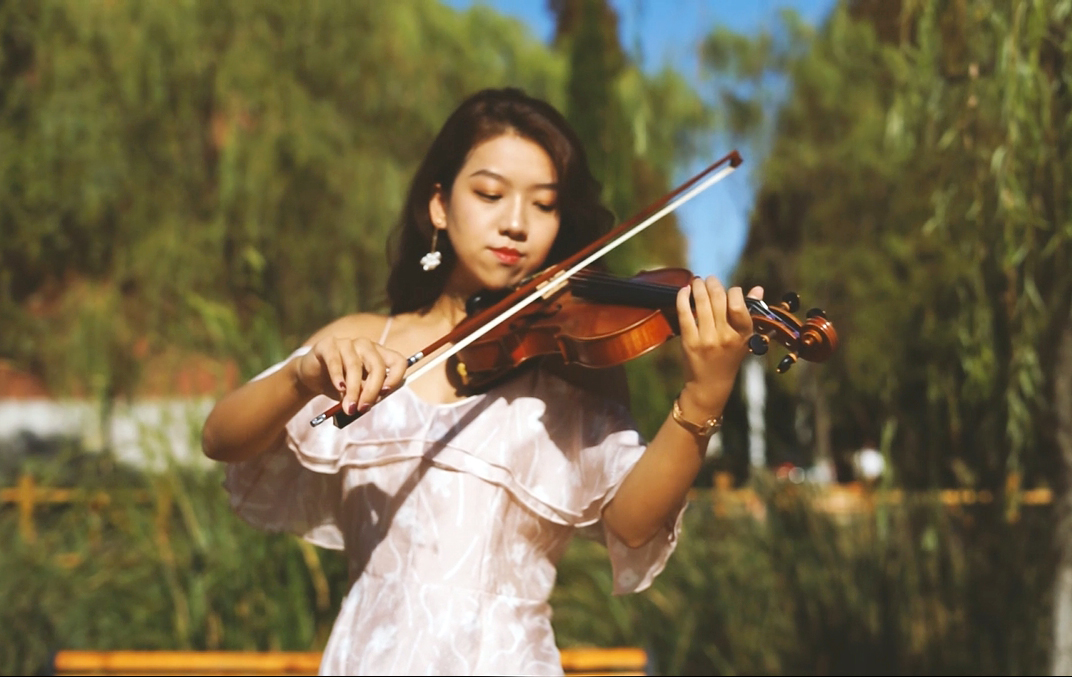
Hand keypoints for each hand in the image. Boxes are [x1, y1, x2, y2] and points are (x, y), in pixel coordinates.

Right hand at [294, 337, 407, 414]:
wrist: (312, 378)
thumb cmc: (340, 385)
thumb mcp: (357, 392)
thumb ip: (366, 393)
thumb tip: (371, 402)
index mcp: (379, 355)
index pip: (398, 361)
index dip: (395, 377)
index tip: (385, 394)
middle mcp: (366, 346)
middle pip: (377, 365)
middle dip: (372, 390)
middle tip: (363, 408)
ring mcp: (347, 343)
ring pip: (355, 366)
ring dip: (353, 390)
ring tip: (349, 407)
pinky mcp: (328, 344)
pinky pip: (335, 361)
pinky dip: (337, 376)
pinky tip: (339, 388)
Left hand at [675, 276, 763, 413]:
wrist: (710, 383)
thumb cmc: (729, 357)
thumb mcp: (744, 338)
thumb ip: (750, 313)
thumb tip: (757, 289)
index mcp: (742, 335)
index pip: (738, 304)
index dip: (733, 291)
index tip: (729, 290)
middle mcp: (725, 336)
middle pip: (718, 300)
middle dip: (713, 284)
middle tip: (709, 279)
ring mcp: (706, 339)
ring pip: (702, 303)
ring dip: (698, 287)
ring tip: (697, 281)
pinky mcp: (689, 341)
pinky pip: (685, 313)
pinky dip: (683, 298)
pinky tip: (684, 290)